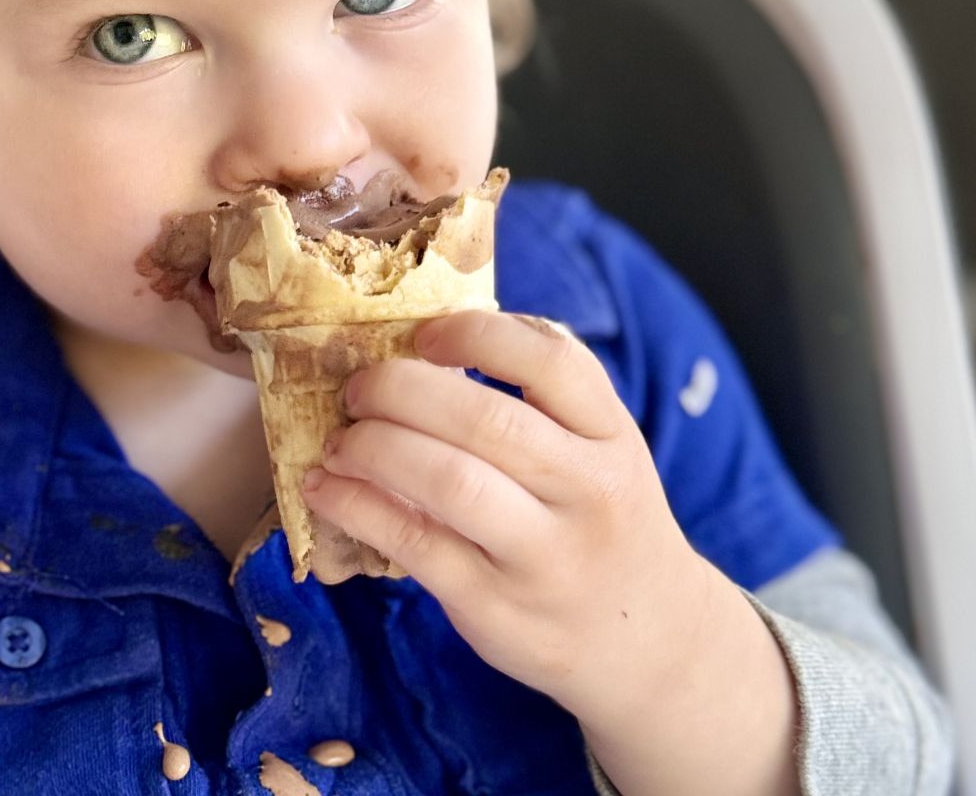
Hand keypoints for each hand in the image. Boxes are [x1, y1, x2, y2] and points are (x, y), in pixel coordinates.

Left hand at [303, 311, 798, 793]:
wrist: (650, 640)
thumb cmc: (598, 523)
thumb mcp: (601, 455)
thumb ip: (540, 403)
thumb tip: (420, 347)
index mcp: (612, 438)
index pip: (553, 361)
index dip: (476, 334)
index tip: (423, 336)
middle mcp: (589, 493)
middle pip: (487, 420)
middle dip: (401, 391)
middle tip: (357, 389)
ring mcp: (545, 557)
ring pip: (450, 481)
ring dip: (374, 448)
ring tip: (338, 443)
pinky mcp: (496, 607)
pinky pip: (414, 544)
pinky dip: (357, 508)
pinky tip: (326, 491)